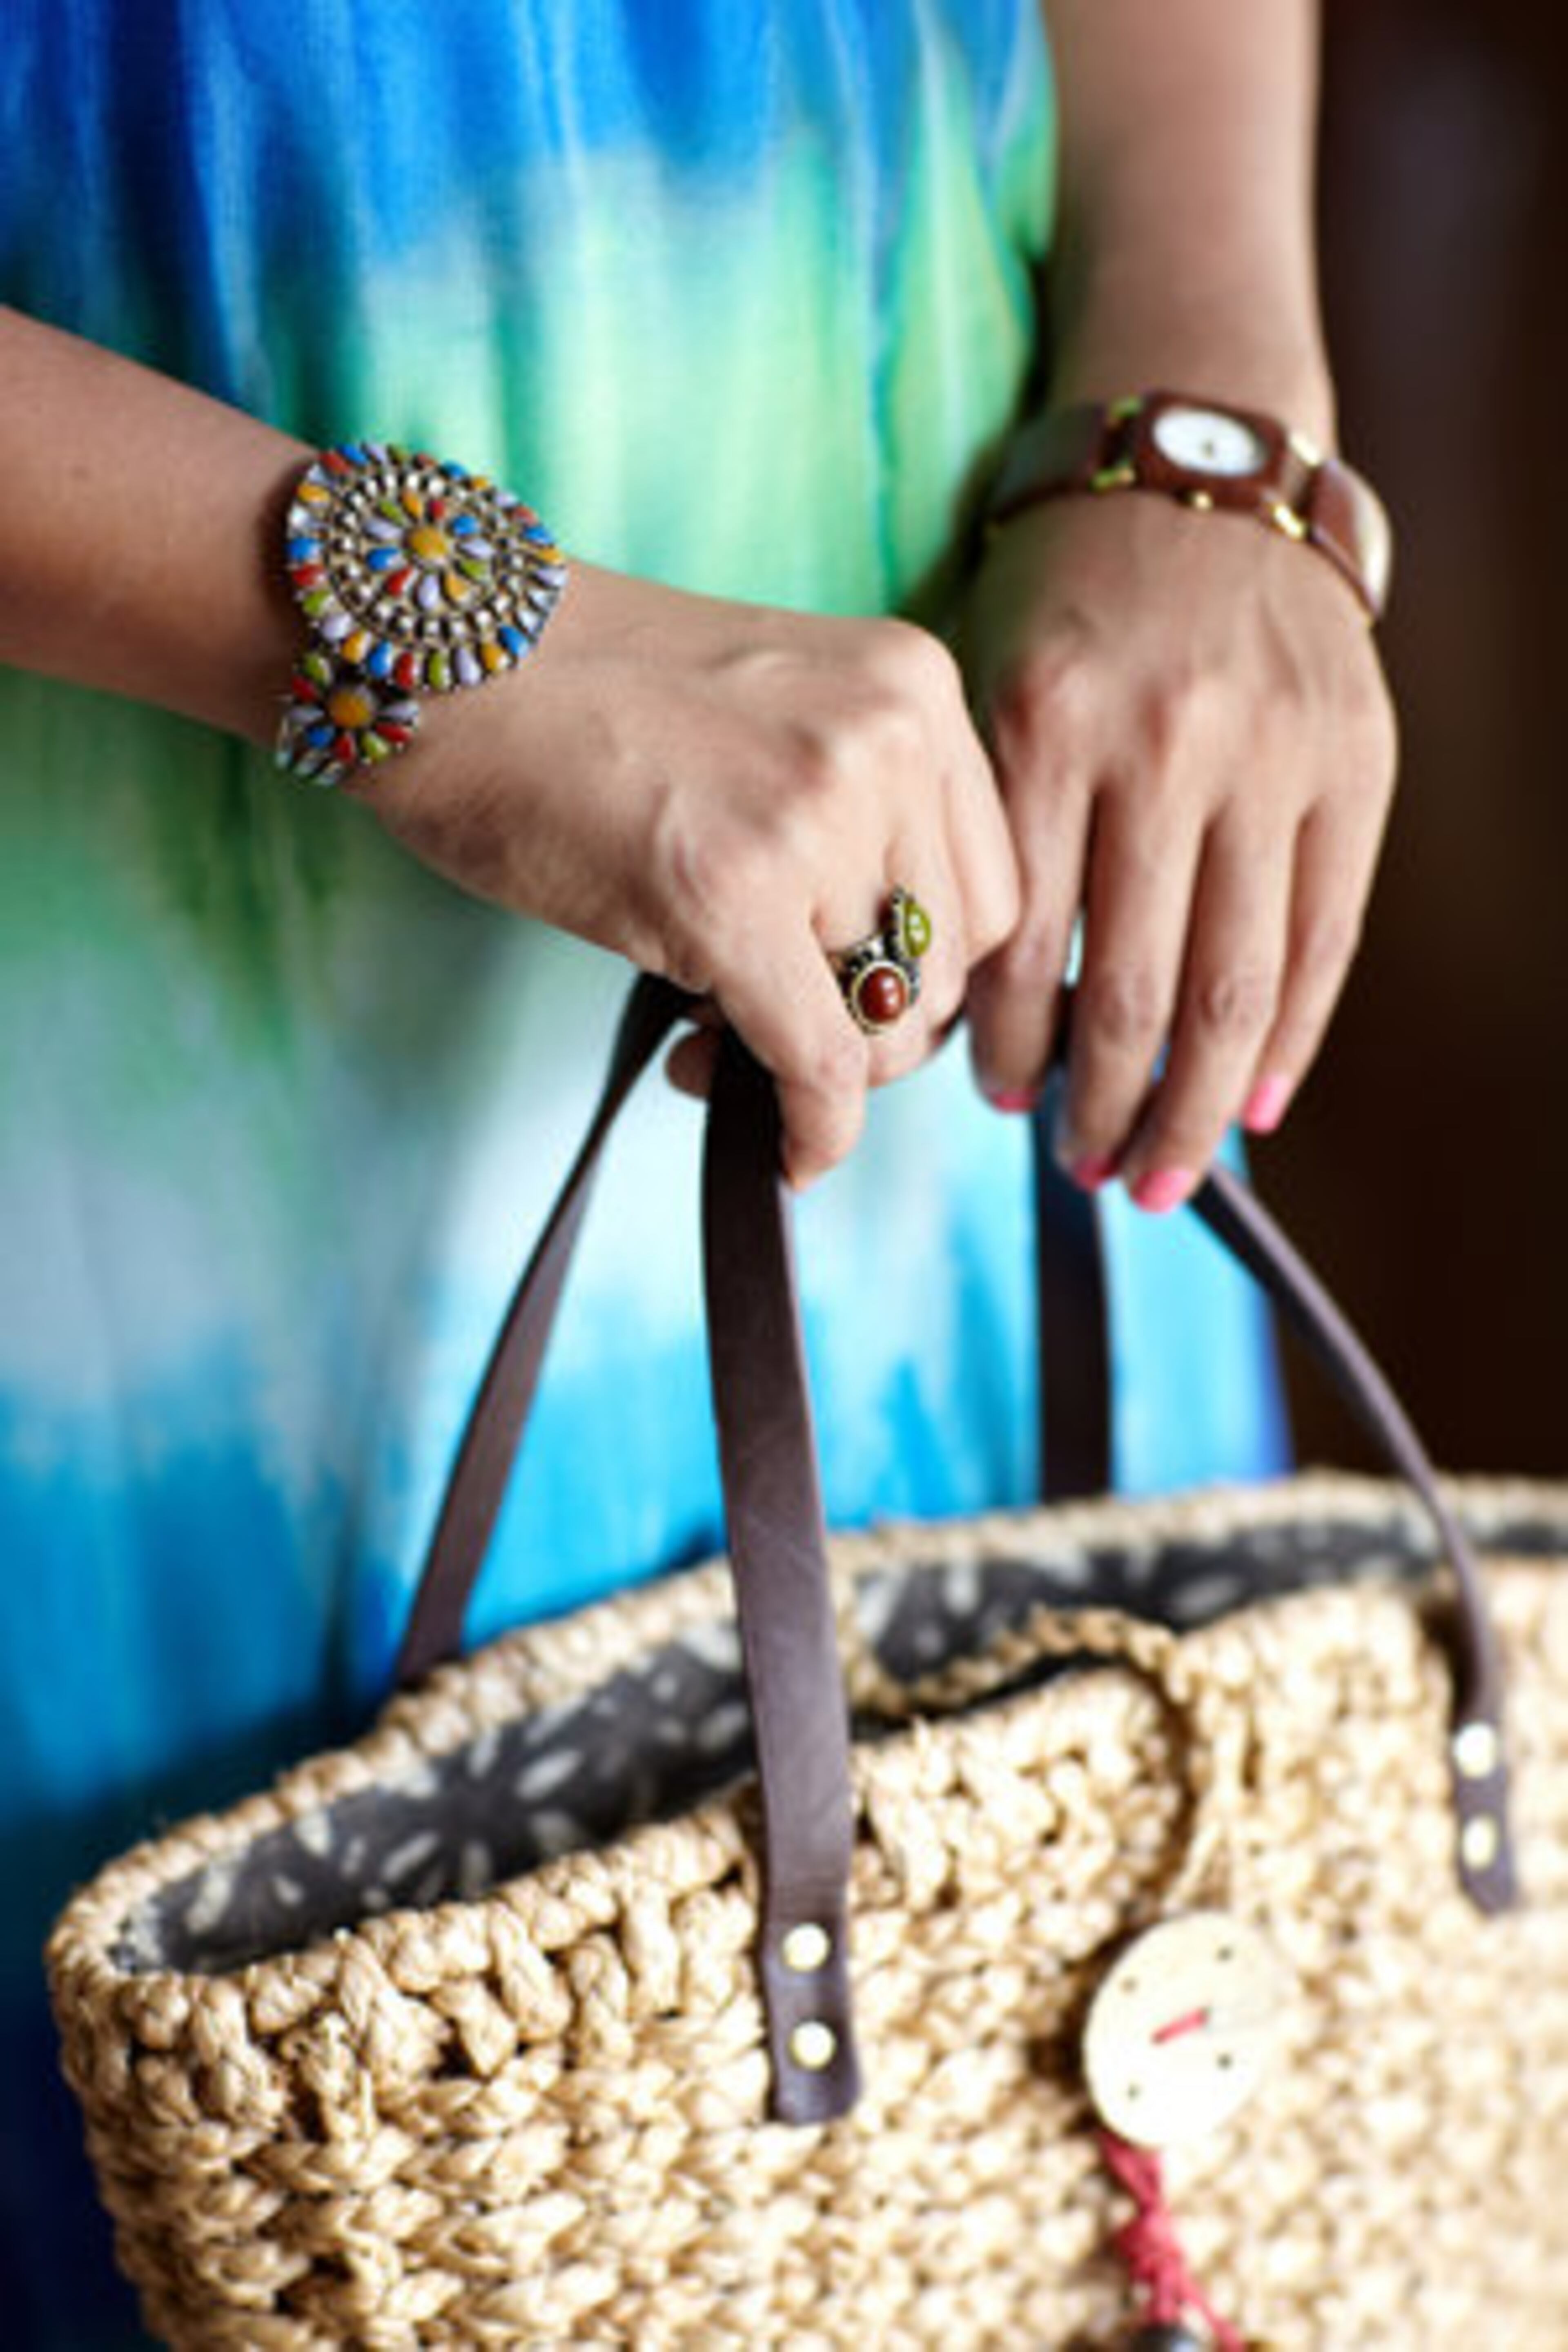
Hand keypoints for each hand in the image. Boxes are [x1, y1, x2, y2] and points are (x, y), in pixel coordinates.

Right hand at [348, 562, 1018, 1184]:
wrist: (444, 654)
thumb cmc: (579, 697)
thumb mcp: (771, 720)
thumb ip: (852, 821)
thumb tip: (880, 987)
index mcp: (912, 691)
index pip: (987, 885)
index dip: (922, 971)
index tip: (845, 994)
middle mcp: (888, 742)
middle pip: (950, 961)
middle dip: (872, 1029)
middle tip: (775, 1035)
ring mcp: (816, 815)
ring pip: (887, 1023)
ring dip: (817, 1072)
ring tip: (714, 1043)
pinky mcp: (732, 894)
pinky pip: (821, 1064)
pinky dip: (810, 1131)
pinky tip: (775, 1144)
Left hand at [957, 491, 1396, 1207]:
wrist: (1200, 470)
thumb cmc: (1069, 597)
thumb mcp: (988, 687)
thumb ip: (991, 837)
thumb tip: (999, 1020)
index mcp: (1045, 724)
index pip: (1023, 948)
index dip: (1010, 1053)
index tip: (997, 1103)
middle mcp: (1163, 743)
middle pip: (1134, 991)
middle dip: (1103, 1109)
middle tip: (1082, 1170)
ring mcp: (1272, 756)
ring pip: (1233, 987)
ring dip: (1193, 1106)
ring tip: (1156, 1171)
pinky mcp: (1357, 762)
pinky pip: (1326, 939)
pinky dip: (1290, 1040)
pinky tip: (1253, 1104)